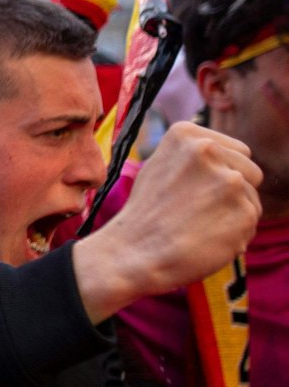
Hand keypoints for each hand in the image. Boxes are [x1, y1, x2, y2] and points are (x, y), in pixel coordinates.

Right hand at [75, 122, 259, 321]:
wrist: (133, 253)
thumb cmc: (145, 214)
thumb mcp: (158, 166)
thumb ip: (193, 157)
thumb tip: (224, 158)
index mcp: (184, 134)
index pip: (237, 150)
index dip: (220, 175)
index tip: (193, 191)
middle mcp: (209, 150)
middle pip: (251, 171)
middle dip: (232, 191)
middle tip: (197, 210)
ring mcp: (229, 181)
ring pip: (252, 199)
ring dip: (233, 213)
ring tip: (198, 225)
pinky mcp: (244, 211)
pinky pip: (251, 223)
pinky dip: (234, 235)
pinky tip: (205, 239)